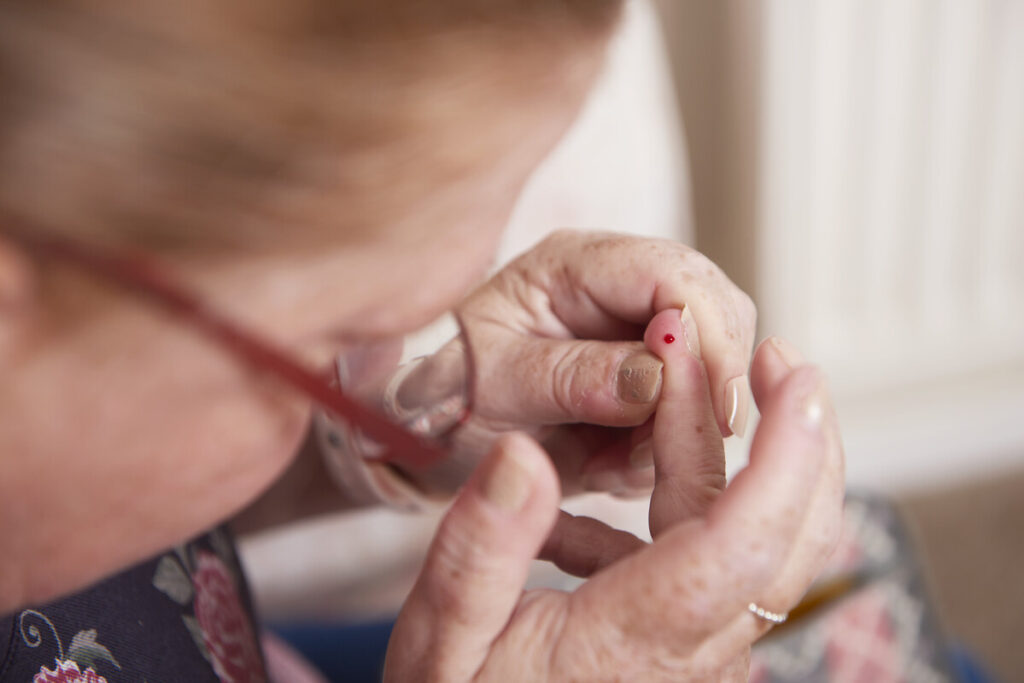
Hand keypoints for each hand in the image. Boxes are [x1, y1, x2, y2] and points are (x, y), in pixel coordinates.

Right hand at [384, 310, 843, 680]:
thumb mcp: (442, 637)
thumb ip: (479, 551)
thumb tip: (524, 455)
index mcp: (634, 641)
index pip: (741, 544)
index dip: (784, 457)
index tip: (797, 381)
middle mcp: (689, 652)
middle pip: (786, 542)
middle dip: (801, 442)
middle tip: (781, 359)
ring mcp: (695, 653)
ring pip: (758, 544)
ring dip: (748, 461)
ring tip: (697, 388)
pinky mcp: (680, 645)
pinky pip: (708, 561)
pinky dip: (683, 503)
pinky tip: (601, 492)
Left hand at [443, 230, 755, 495]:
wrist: (433, 438)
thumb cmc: (445, 398)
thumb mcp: (492, 387)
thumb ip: (570, 378)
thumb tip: (658, 374)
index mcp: (573, 264)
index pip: (673, 274)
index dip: (705, 336)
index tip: (709, 408)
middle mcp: (615, 286)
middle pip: (715, 311)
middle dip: (700, 387)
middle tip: (652, 449)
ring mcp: (634, 330)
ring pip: (713, 365)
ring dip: (680, 425)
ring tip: (608, 464)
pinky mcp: (646, 377)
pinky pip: (693, 409)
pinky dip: (665, 447)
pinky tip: (608, 466)